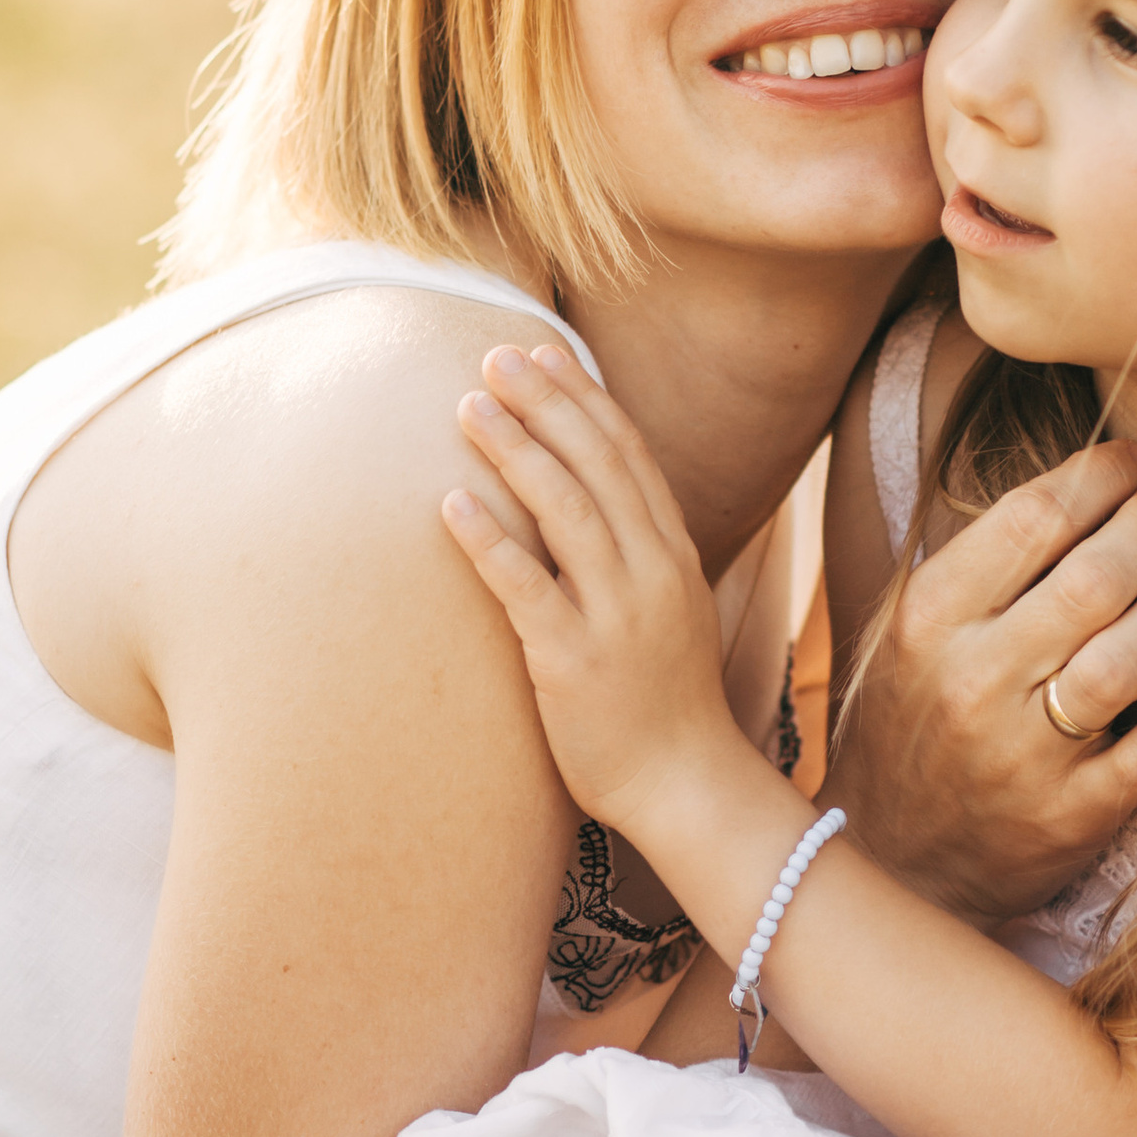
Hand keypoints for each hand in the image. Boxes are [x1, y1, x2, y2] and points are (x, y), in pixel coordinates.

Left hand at [443, 344, 748, 838]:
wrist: (685, 783)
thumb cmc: (665, 699)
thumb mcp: (669, 608)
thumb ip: (638, 552)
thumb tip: (595, 498)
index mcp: (673, 554)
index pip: (628, 454)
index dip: (584, 397)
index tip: (545, 352)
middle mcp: (651, 572)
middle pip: (596, 466)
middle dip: (545, 403)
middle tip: (495, 357)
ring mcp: (616, 616)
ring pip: (565, 511)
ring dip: (515, 451)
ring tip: (470, 407)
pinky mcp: (574, 662)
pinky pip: (526, 589)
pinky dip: (489, 541)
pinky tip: (451, 503)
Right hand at [829, 441, 1136, 916]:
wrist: (889, 859)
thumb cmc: (912, 723)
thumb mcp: (908, 632)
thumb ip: (982, 565)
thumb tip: (1094, 486)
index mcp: (928, 620)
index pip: (1033, 517)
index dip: (1103, 475)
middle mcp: (971, 682)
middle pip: (1094, 576)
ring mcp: (1023, 756)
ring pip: (1130, 656)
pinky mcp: (1072, 816)